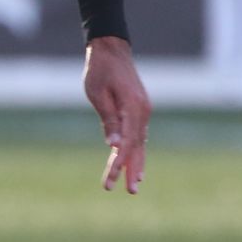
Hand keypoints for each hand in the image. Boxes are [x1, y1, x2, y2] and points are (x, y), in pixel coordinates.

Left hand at [83, 35, 148, 194]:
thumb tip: (113, 145)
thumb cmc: (100, 70)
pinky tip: (136, 162)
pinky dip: (138, 150)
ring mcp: (143, 110)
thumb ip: (108, 120)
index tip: (110, 181)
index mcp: (132, 108)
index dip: (118, 165)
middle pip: (137, 147)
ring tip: (135, 183)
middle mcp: (142, 111)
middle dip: (132, 170)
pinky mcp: (139, 109)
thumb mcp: (98, 94)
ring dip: (137, 163)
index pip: (126, 144)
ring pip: (140, 142)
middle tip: (130, 191)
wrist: (111, 49)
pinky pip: (140, 134)